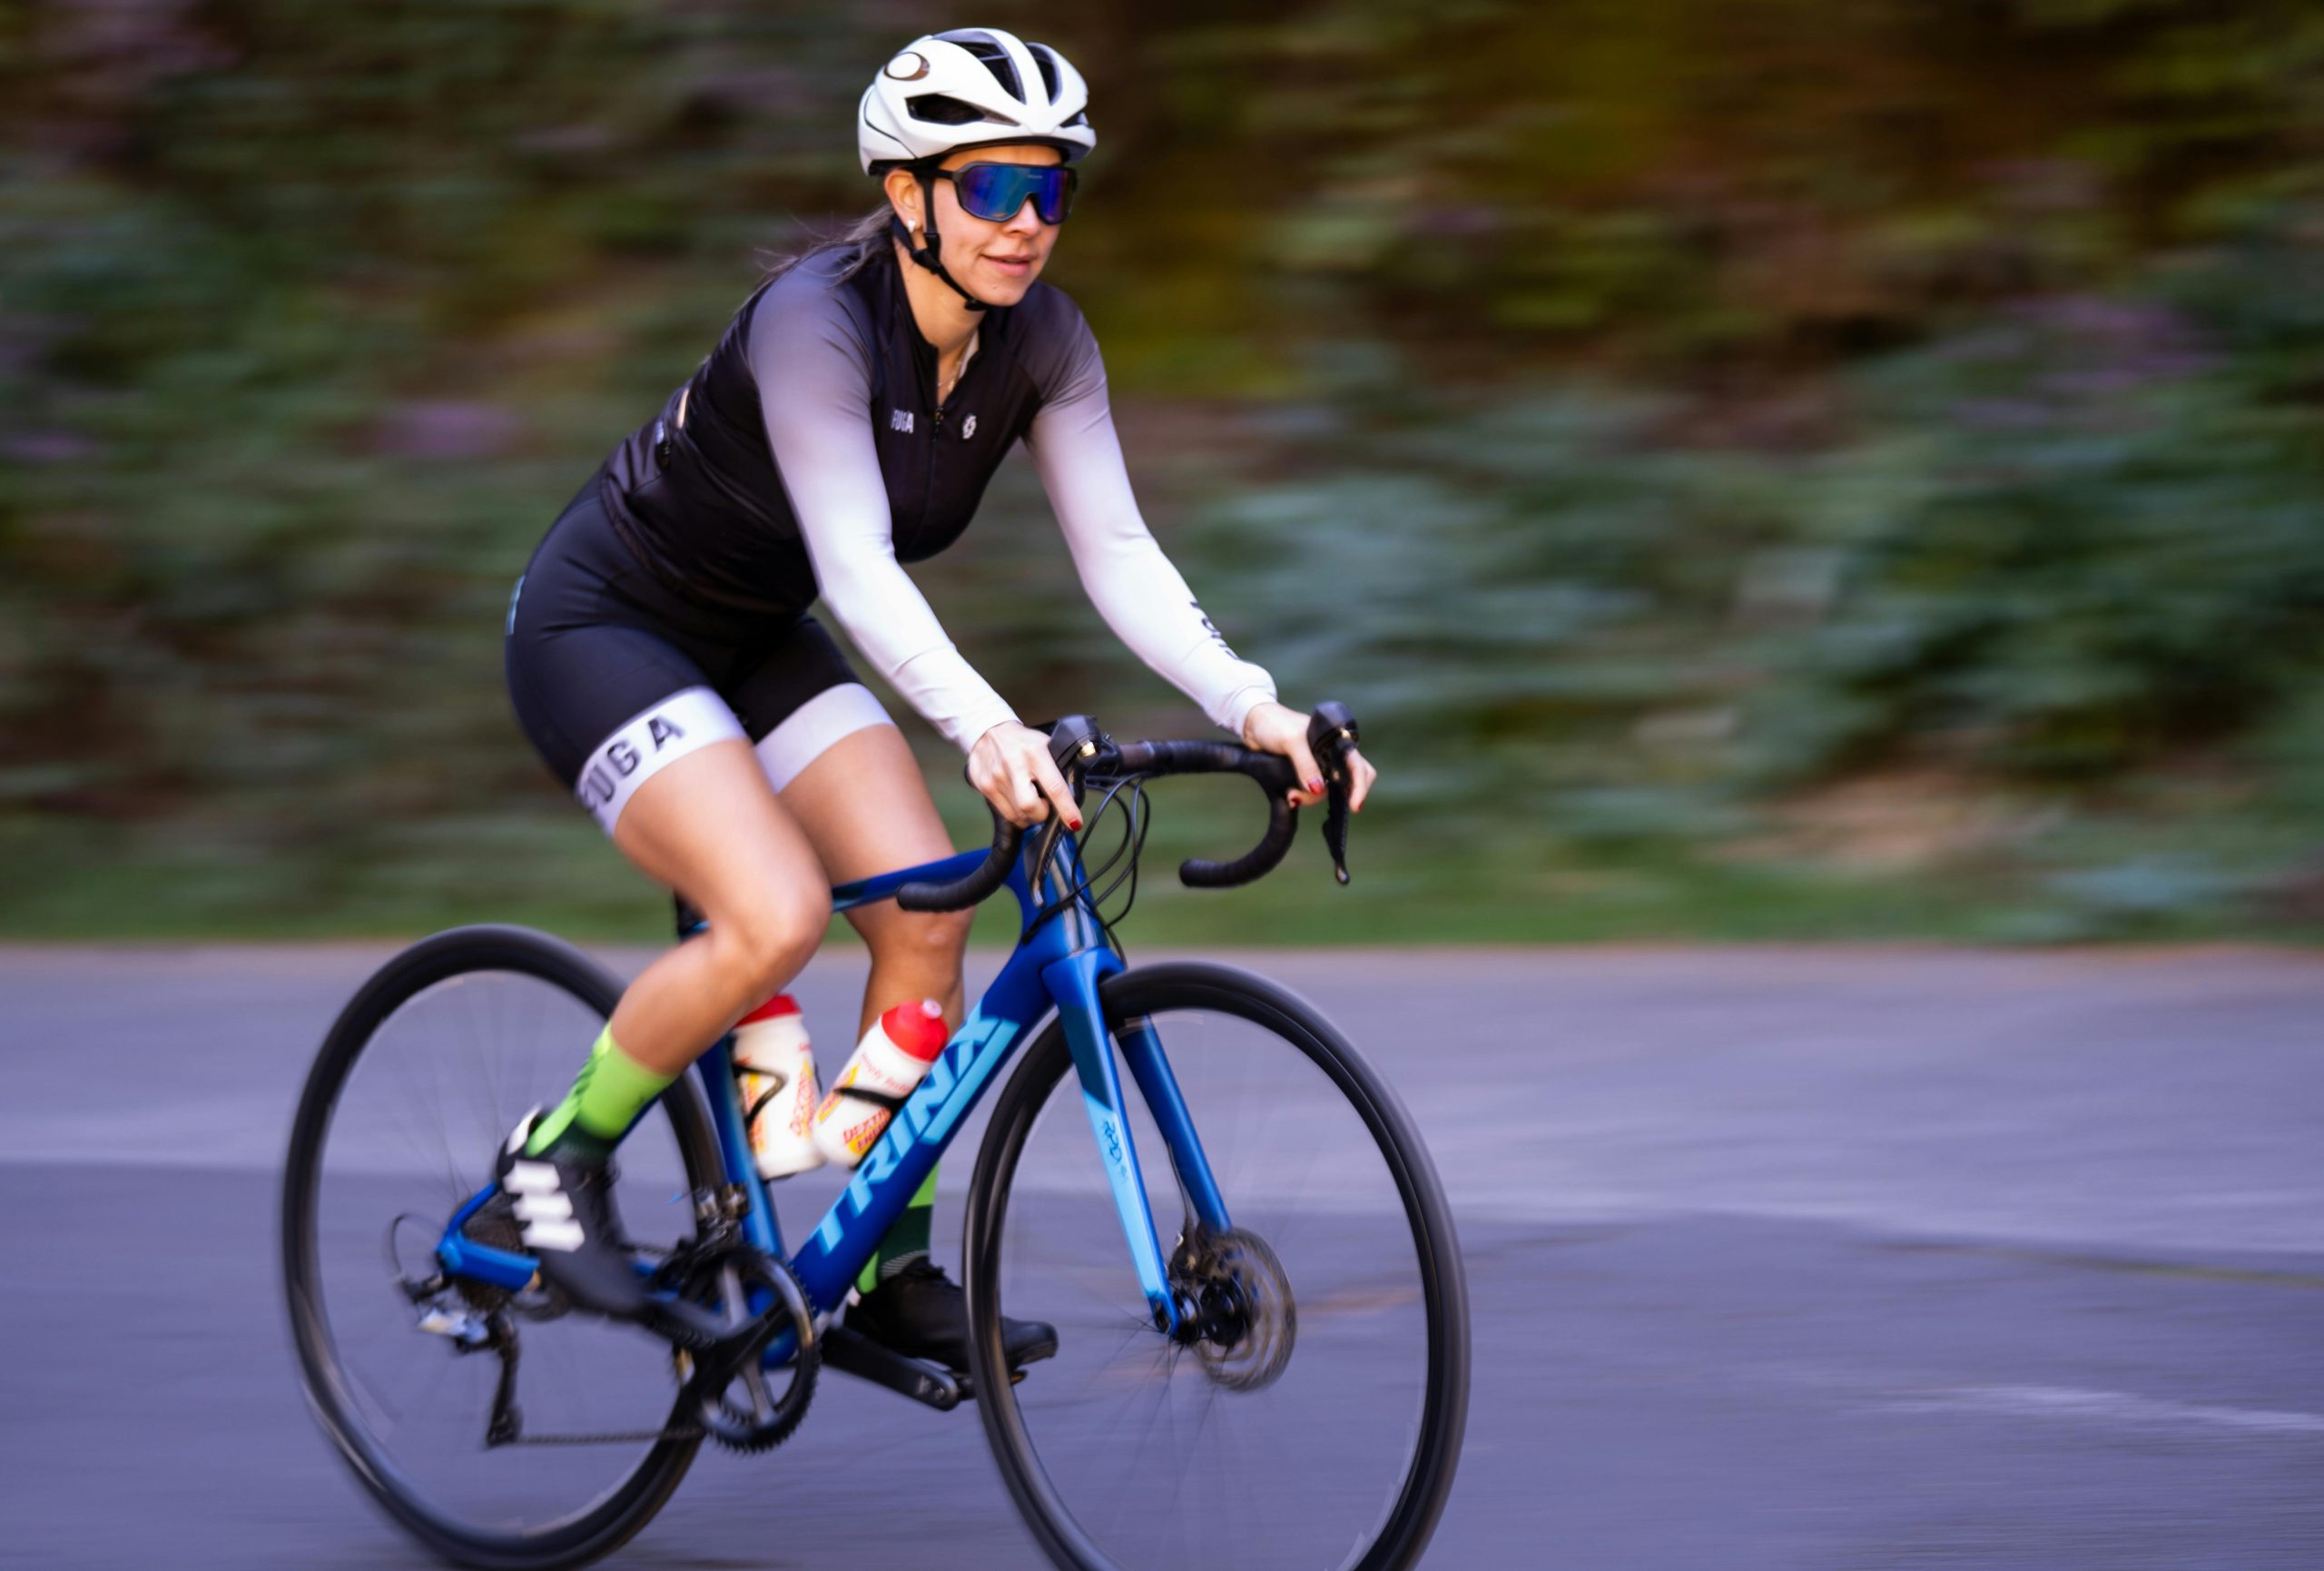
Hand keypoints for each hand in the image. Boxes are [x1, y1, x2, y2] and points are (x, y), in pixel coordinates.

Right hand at [969, 721, 1082, 830]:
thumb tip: (1073, 792)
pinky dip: (1016, 813)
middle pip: (1030, 807)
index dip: (1066, 809)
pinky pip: (1005, 814)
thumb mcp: (1045, 744)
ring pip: (1018, 815)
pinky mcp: (984, 787)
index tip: (1074, 822)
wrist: (987, 730)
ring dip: (1029, 815)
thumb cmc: (1022, 741)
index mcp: (1035, 754)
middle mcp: (1013, 766)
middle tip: (1045, 807)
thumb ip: (1058, 767)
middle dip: (1042, 815)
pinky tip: (1017, 800)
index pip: (1054, 787)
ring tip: (1031, 800)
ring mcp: (996, 778)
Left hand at [1240, 701, 1374, 810]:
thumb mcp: (1291, 741)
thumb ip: (1305, 764)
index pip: (1358, 765)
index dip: (1360, 786)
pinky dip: (1304, 798)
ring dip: (1311, 798)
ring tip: (1290, 795)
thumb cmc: (1275, 724)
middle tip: (1310, 799)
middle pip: (1347, 783)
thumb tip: (1318, 789)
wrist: (1253, 725)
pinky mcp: (1305, 775)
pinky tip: (1290, 797)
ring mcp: (1318, 766)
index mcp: (1336, 742)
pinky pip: (1311, 793)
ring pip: (1326, 791)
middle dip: (1333, 797)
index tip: (1354, 806)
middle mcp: (1331, 755)